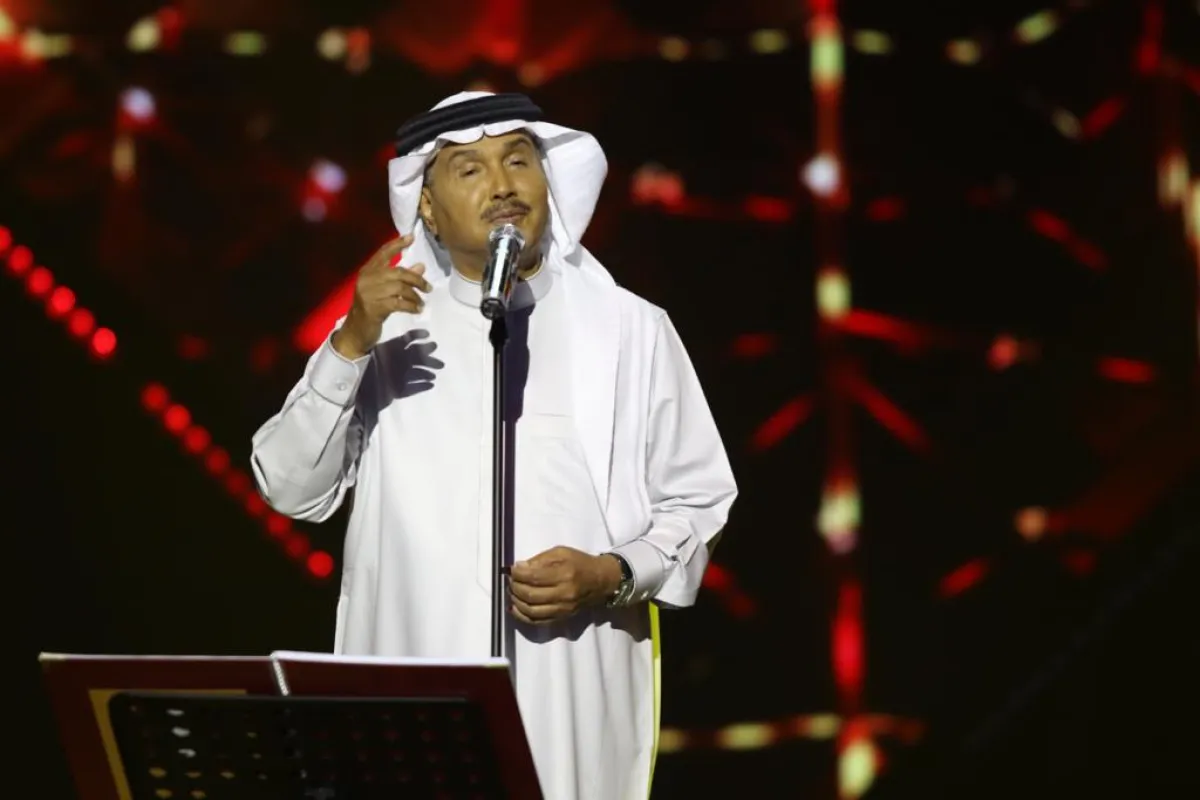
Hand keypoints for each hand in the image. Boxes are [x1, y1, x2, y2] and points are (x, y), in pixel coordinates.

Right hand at [332, 234, 431, 358]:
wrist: (356, 331)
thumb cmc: (371, 308)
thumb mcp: (384, 291)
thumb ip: (400, 278)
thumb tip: (421, 266)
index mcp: (367, 271)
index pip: (383, 253)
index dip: (397, 244)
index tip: (411, 237)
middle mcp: (366, 279)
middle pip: (397, 272)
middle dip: (416, 279)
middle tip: (428, 287)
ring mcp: (368, 293)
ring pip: (399, 288)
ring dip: (415, 295)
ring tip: (421, 302)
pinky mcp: (374, 308)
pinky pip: (398, 303)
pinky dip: (411, 306)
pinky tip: (417, 309)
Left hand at [509, 546, 622, 624]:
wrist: (601, 581)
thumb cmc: (580, 563)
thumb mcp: (562, 552)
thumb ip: (540, 560)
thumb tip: (519, 567)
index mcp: (564, 574)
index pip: (534, 577)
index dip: (517, 574)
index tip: (511, 569)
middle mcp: (563, 594)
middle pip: (530, 595)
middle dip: (514, 587)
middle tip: (510, 580)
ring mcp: (562, 609)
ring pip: (531, 611)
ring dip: (516, 601)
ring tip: (512, 592)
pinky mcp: (561, 618)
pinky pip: (537, 621)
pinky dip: (522, 616)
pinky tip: (515, 607)